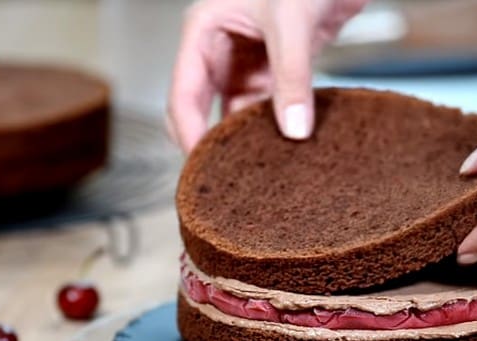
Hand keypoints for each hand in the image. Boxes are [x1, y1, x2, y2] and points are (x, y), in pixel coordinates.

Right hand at [166, 0, 367, 151]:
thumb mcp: (292, 24)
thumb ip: (292, 76)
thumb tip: (294, 129)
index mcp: (203, 31)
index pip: (182, 94)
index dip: (189, 134)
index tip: (201, 168)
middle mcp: (218, 48)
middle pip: (200, 108)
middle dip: (210, 141)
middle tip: (222, 179)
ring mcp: (244, 59)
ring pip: (233, 110)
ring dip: (243, 136)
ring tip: (255, 170)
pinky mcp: (272, 66)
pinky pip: (263, 104)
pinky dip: (271, 124)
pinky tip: (280, 146)